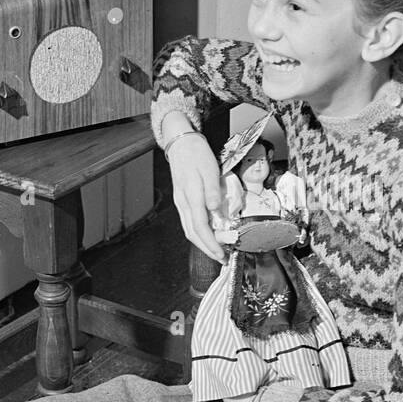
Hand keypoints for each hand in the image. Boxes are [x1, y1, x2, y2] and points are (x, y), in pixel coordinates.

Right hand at [167, 133, 226, 262]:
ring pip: (189, 229)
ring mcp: (181, 202)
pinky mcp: (182, 200)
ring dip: (203, 243)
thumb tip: (216, 211)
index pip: (200, 227)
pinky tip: (208, 234)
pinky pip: (188, 222)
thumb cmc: (197, 154)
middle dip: (207, 249)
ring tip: (216, 250)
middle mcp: (183, 203)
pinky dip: (199, 233)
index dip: (211, 243)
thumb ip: (213, 191)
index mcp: (191, 196)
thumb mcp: (209, 169)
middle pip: (193, 233)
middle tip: (221, 258)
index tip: (221, 253)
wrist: (181, 143)